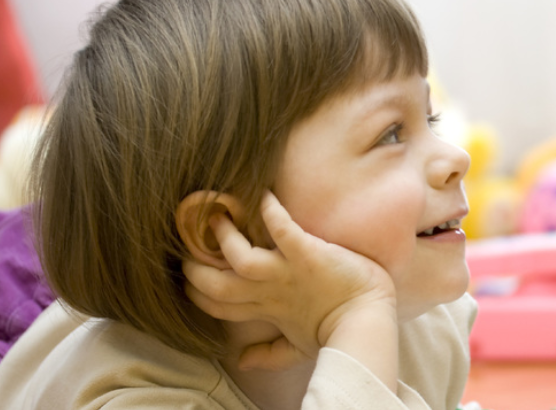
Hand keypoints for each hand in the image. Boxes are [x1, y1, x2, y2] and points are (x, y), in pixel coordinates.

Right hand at [183, 191, 397, 369]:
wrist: (368, 322)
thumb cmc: (337, 333)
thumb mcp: (298, 347)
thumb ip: (269, 354)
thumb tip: (241, 362)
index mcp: (265, 311)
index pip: (218, 305)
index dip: (197, 293)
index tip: (187, 279)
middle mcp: (269, 292)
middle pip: (217, 284)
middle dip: (195, 269)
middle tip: (186, 249)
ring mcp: (287, 272)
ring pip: (239, 257)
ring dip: (224, 237)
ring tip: (216, 215)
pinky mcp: (308, 254)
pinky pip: (283, 230)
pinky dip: (271, 211)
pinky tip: (261, 194)